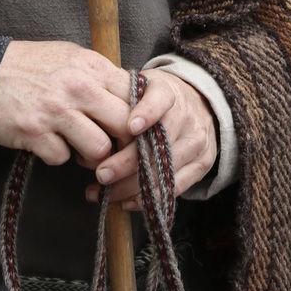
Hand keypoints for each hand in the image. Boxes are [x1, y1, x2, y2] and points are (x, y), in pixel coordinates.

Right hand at [0, 40, 133, 171]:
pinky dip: (56, 155)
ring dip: (90, 156)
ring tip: (77, 147)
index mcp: (90, 66)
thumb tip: (131, 99)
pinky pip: (62, 158)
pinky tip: (46, 142)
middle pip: (125, 127)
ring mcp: (56, 110)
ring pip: (99, 150)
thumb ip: (100, 76)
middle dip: (122, 144)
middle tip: (111, 148)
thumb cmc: (29, 65)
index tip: (132, 131)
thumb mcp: (70, 57)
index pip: (136, 98)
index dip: (140, 120)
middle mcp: (77, 86)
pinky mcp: (34, 132)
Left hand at [84, 72, 217, 211]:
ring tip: (104, 193)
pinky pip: (175, 188)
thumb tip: (88, 123)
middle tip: (101, 174)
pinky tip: (126, 202)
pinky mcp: (203, 164)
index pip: (160, 99)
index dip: (146, 112)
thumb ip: (118, 100)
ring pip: (164, 171)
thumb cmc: (154, 98)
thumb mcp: (139, 88)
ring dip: (130, 187)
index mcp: (168, 92)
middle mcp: (186, 116)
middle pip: (158, 144)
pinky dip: (148, 198)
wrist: (197, 102)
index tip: (129, 126)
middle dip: (126, 163)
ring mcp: (197, 141)